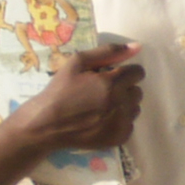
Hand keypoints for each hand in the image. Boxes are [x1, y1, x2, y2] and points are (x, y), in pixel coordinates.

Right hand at [17, 42, 145, 154]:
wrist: (46, 124)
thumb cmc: (59, 91)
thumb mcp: (77, 63)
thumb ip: (108, 52)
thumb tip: (137, 46)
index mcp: (112, 83)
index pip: (137, 72)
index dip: (124, 72)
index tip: (110, 76)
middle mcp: (121, 103)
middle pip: (137, 91)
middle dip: (124, 88)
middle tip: (103, 92)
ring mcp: (121, 122)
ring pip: (135, 108)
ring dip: (124, 105)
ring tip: (102, 107)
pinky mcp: (119, 137)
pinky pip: (130, 125)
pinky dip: (119, 121)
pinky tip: (101, 120)